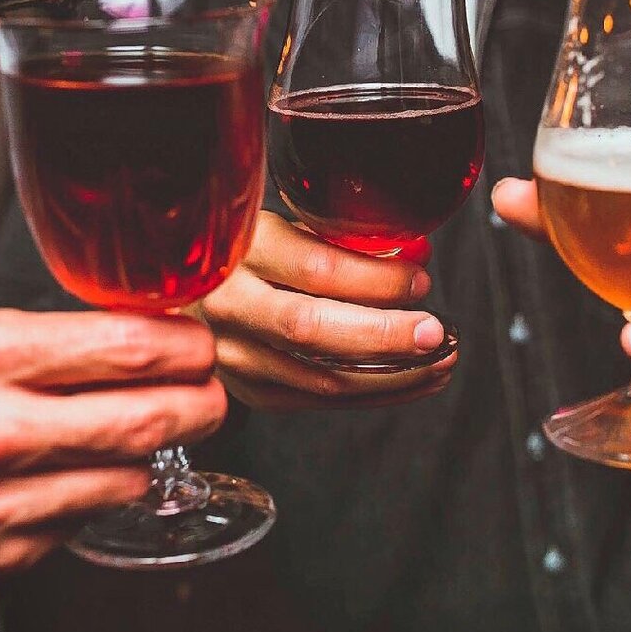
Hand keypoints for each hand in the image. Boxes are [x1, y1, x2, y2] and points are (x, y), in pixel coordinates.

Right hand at [0, 309, 225, 593]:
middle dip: (203, 402)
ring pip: (133, 474)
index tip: (201, 345)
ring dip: (158, 449)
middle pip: (149, 417)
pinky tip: (86, 468)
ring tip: (148, 427)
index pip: (128, 347)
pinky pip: (92, 514)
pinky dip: (107, 487)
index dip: (187, 346)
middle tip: (212, 393)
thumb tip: (155, 336)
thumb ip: (55, 338)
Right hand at [201, 212, 456, 411]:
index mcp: (243, 250)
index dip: (376, 279)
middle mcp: (231, 306)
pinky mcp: (254, 392)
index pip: (316, 268)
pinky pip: (323, 402)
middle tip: (437, 333)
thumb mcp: (290, 229)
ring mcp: (237, 356)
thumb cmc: (254, 255)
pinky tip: (415, 380)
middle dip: (387, 335)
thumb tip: (416, 255)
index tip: (419, 280)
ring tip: (440, 360)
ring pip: (323, 378)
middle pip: (314, 329)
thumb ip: (346, 241)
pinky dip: (378, 394)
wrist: (190, 299)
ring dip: (395, 375)